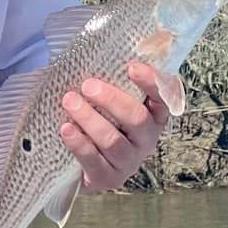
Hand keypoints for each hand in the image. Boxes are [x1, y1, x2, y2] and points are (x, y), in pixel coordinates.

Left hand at [59, 59, 171, 191]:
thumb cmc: (99, 120)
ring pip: (113, 140)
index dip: (151, 82)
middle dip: (111, 99)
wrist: (81, 162)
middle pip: (136, 119)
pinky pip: (94, 160)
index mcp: (153, 116)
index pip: (162, 97)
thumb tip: (93, 49)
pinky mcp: (108, 178)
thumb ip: (111, 79)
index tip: (132, 67)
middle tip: (87, 84)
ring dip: (90, 119)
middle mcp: (146, 140)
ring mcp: (128, 162)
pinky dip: (79, 143)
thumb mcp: (108, 100)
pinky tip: (66, 129)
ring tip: (69, 101)